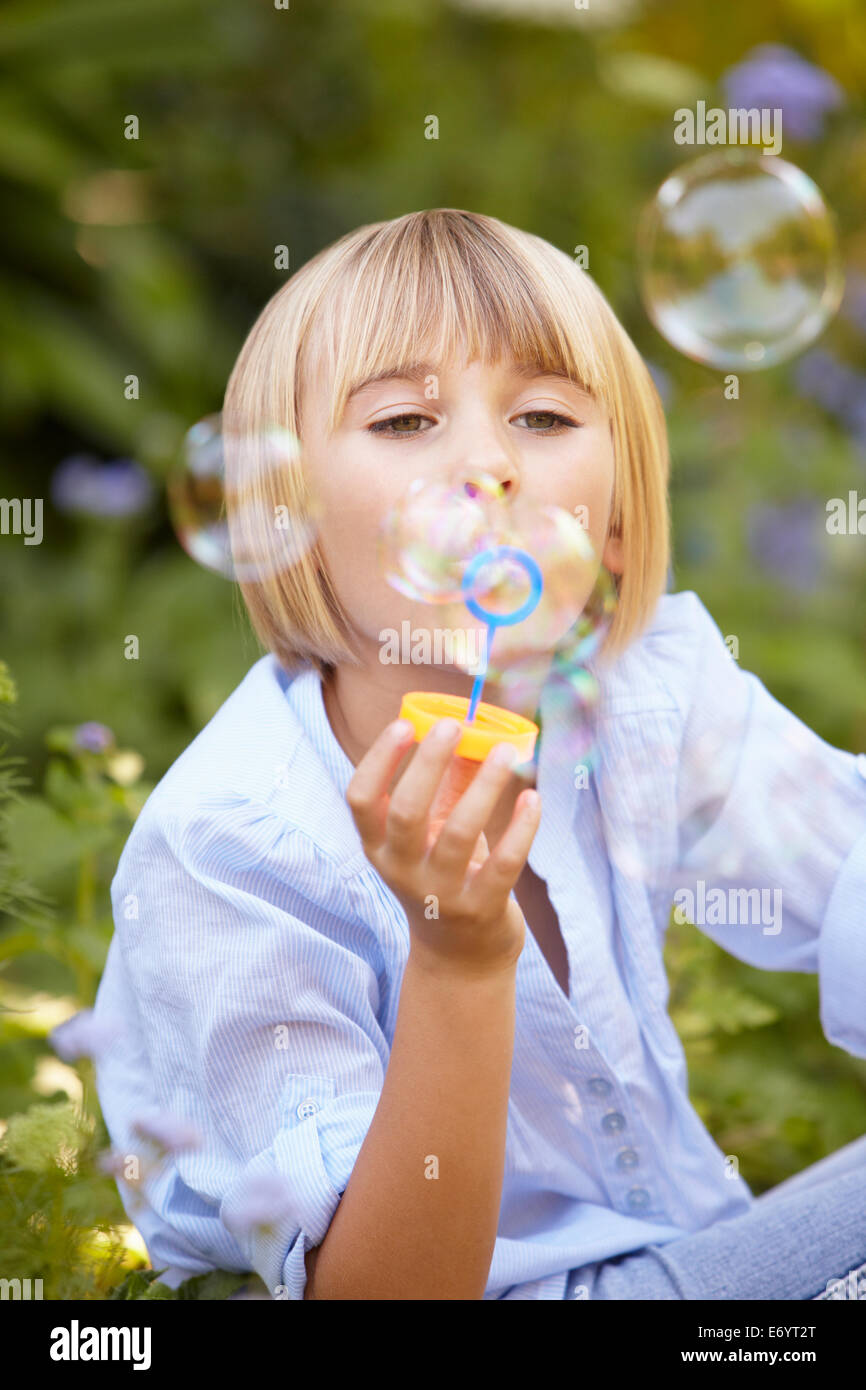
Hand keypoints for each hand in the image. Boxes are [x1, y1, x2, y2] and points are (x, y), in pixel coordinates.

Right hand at [346, 716, 541, 977]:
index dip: (379, 760)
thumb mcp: (434, 831)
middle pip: (406, 812)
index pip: (361, 800)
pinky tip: (532, 798)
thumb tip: (470, 729)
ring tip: (504, 751)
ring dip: (483, 787)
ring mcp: (440, 892)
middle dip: (428, 764)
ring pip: (458, 833)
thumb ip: (449, 784)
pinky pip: (503, 863)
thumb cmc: (444, 873)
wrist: (460, 954)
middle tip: (453, 725)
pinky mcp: (480, 908)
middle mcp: (401, 870)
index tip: (405, 725)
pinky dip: (521, 828)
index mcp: (379, 846)